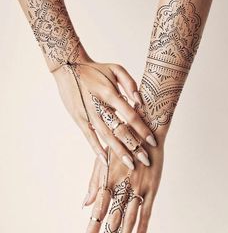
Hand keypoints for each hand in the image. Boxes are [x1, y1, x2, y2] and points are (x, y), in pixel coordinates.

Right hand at [52, 48, 156, 168]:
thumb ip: (130, 83)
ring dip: (118, 151)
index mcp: (110, 93)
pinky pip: (89, 136)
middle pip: (119, 131)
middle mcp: (99, 106)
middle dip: (134, 147)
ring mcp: (87, 114)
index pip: (130, 116)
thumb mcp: (115, 68)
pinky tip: (104, 160)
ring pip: (105, 136)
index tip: (153, 141)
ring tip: (130, 164)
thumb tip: (139, 101)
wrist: (68, 67)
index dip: (143, 130)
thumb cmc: (95, 68)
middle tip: (145, 160)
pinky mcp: (78, 118)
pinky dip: (96, 148)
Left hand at [83, 129, 164, 232]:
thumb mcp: (106, 159)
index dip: (94, 226)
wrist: (146, 131)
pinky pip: (147, 211)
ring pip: (129, 217)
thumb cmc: (123, 145)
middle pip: (114, 216)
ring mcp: (139, 187)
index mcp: (110, 178)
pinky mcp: (152, 187)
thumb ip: (95, 182)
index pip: (100, 207)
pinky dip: (142, 227)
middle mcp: (123, 185)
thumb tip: (85, 203)